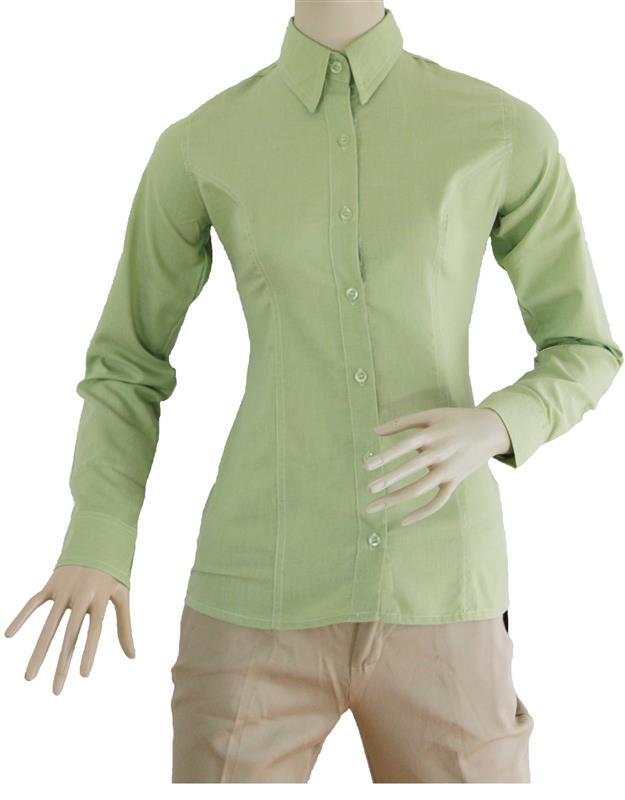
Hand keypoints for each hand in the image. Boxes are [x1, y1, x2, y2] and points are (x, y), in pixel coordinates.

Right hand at [4, 565, 134, 694]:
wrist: (96, 540)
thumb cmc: (111, 574)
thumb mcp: (122, 596)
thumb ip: (125, 626)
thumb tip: (133, 656)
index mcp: (100, 598)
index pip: (94, 630)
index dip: (89, 652)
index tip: (83, 676)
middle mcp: (80, 595)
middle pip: (69, 635)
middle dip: (62, 664)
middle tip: (56, 691)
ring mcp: (63, 590)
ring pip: (48, 625)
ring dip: (38, 651)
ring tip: (29, 677)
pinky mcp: (51, 585)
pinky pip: (33, 603)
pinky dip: (21, 617)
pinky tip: (8, 635)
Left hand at [363, 407, 511, 525]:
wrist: (491, 429)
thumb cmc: (455, 419)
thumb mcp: (431, 415)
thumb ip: (402, 422)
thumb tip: (374, 431)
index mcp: (433, 435)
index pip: (405, 446)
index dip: (386, 456)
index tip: (366, 466)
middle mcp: (440, 453)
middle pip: (411, 469)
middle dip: (389, 480)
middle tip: (369, 489)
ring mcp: (449, 470)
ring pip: (421, 489)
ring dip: (397, 498)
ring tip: (375, 505)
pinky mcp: (456, 481)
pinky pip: (438, 501)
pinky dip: (422, 512)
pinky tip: (403, 520)